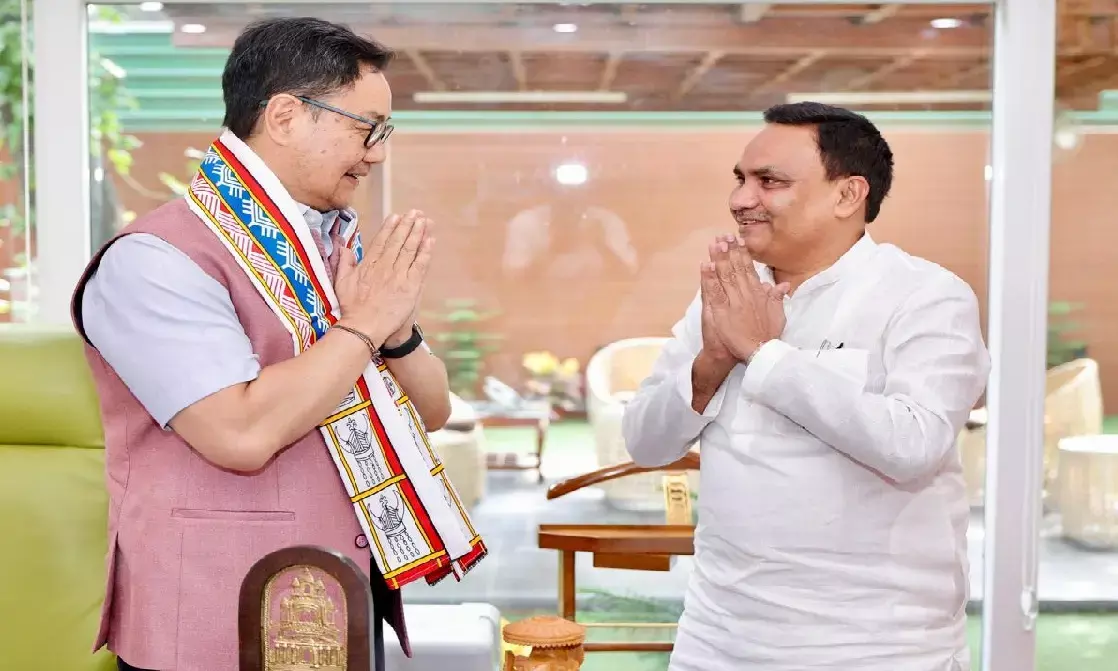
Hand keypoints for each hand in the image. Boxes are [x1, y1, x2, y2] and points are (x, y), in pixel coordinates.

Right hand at [334, 210, 433, 345]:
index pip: (381, 241)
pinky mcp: (410, 286)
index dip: (390, 227)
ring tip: (425, 221)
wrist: (364, 327)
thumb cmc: (352, 308)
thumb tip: (341, 245)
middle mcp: (385, 266)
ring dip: (418, 233)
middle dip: (407, 225)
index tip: (397, 216)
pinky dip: (425, 252)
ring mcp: (398, 275)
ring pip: (410, 250)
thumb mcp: (341, 282)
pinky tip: (430, 241)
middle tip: (415, 213)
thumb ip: (343, 262)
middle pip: (398, 241)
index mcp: (369, 264)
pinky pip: (420, 265)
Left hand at [700, 234, 788, 361]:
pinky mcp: (721, 312)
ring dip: (719, 259)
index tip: (737, 240)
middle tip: (724, 236)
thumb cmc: (766, 337)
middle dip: (730, 251)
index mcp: (758, 295)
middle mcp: (746, 295)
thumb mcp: (778, 316)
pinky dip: (710, 278)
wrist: (757, 354)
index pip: (749, 270)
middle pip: (736, 269)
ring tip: (715, 244)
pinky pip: (714, 293)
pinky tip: (706, 265)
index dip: (743, 254)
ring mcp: (733, 303)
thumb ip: (777, 299)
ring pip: (725, 277)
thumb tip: (781, 285)